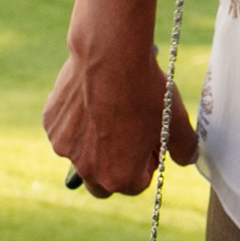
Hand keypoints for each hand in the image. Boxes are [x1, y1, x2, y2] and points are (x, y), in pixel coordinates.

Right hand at [43, 42, 195, 198]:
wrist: (111, 55)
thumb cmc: (144, 91)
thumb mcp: (175, 121)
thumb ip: (184, 147)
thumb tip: (188, 159)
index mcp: (117, 177)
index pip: (135, 184)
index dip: (147, 163)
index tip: (150, 141)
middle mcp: (86, 169)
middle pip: (102, 182)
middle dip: (116, 165)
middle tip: (130, 134)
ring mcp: (64, 146)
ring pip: (81, 153)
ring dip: (94, 142)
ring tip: (112, 108)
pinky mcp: (51, 123)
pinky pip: (65, 129)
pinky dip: (77, 120)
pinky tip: (92, 96)